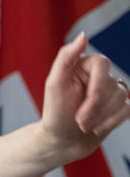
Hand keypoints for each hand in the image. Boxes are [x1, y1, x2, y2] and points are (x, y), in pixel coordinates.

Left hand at [40, 32, 129, 162]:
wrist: (60, 141)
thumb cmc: (54, 112)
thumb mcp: (54, 84)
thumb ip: (66, 57)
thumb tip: (84, 35)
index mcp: (82, 64)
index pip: (102, 64)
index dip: (97, 85)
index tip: (88, 102)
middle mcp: (98, 75)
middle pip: (111, 84)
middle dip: (95, 106)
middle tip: (79, 121)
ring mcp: (110, 91)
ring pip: (121, 98)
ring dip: (101, 117)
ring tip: (84, 126)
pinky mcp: (118, 106)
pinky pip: (128, 109)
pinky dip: (112, 122)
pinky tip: (96, 129)